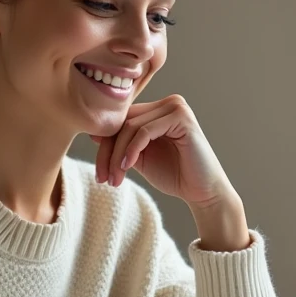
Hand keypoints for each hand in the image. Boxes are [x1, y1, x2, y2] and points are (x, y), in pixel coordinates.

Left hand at [92, 95, 230, 207]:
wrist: (202, 193)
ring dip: (117, 156)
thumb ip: (121, 145)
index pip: (121, 121)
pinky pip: (145, 131)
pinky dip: (131, 150)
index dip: (105, 146)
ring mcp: (176, 107)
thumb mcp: (140, 159)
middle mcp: (167, 104)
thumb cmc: (175, 176)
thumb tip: (93, 133)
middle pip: (123, 122)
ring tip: (114, 179)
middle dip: (108, 153)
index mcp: (158, 110)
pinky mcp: (182, 117)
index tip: (100, 174)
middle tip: (103, 178)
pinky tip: (127, 167)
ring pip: (130, 127)